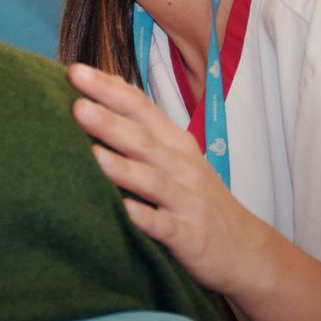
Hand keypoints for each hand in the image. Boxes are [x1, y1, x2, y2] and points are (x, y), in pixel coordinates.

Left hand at [69, 63, 277, 296]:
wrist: (246, 248)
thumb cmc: (198, 198)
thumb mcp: (176, 156)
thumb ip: (144, 126)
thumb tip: (107, 87)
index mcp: (174, 142)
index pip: (139, 107)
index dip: (109, 89)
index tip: (75, 72)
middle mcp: (181, 166)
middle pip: (142, 139)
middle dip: (110, 122)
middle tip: (76, 106)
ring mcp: (186, 200)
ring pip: (153, 180)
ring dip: (123, 168)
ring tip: (93, 154)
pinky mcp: (190, 236)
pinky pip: (166, 226)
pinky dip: (146, 218)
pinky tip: (125, 211)